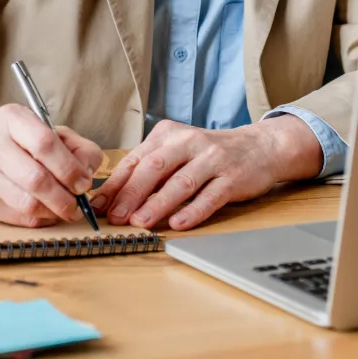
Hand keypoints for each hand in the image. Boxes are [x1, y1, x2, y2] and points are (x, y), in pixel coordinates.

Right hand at [0, 103, 102, 227]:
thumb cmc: (25, 145)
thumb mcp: (55, 134)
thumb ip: (80, 149)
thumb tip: (86, 174)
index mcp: (12, 118)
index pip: (44, 143)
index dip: (69, 167)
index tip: (84, 183)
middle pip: (35, 178)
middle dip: (64, 197)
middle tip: (78, 205)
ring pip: (27, 203)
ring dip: (54, 212)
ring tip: (66, 210)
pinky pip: (18, 217)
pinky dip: (40, 220)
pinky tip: (48, 213)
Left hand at [89, 116, 321, 231]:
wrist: (259, 147)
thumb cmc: (209, 154)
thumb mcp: (177, 152)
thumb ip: (150, 170)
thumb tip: (115, 199)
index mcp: (169, 135)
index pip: (135, 159)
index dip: (115, 184)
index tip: (98, 206)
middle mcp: (189, 142)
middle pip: (154, 167)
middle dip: (131, 193)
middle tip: (116, 216)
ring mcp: (213, 159)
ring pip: (181, 182)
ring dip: (158, 204)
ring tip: (141, 222)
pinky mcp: (232, 177)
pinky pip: (210, 196)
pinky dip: (194, 211)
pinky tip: (179, 224)